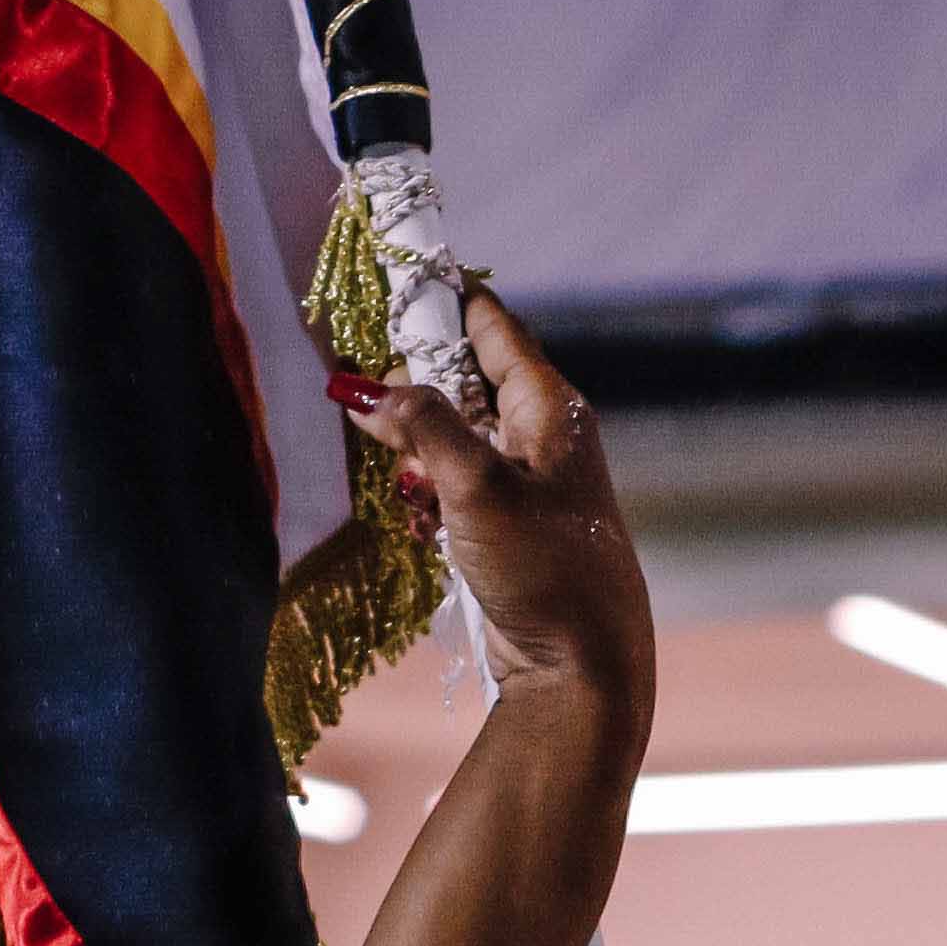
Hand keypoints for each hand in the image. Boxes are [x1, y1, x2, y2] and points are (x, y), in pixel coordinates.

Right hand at [337, 288, 654, 727]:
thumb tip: (364, 387)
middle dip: (414, 388)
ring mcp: (527, 483)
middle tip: (368, 400)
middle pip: (463, 380)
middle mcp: (543, 437)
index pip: (493, 327)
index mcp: (550, 409)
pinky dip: (428, 495)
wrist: (581, 667)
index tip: (395, 278)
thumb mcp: (474, 485)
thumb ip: (421, 425)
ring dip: (416, 451)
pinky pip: (453, 487)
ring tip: (405, 482)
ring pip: (451, 437)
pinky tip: (418, 522)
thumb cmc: (543, 570)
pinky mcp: (508, 527)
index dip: (444, 300)